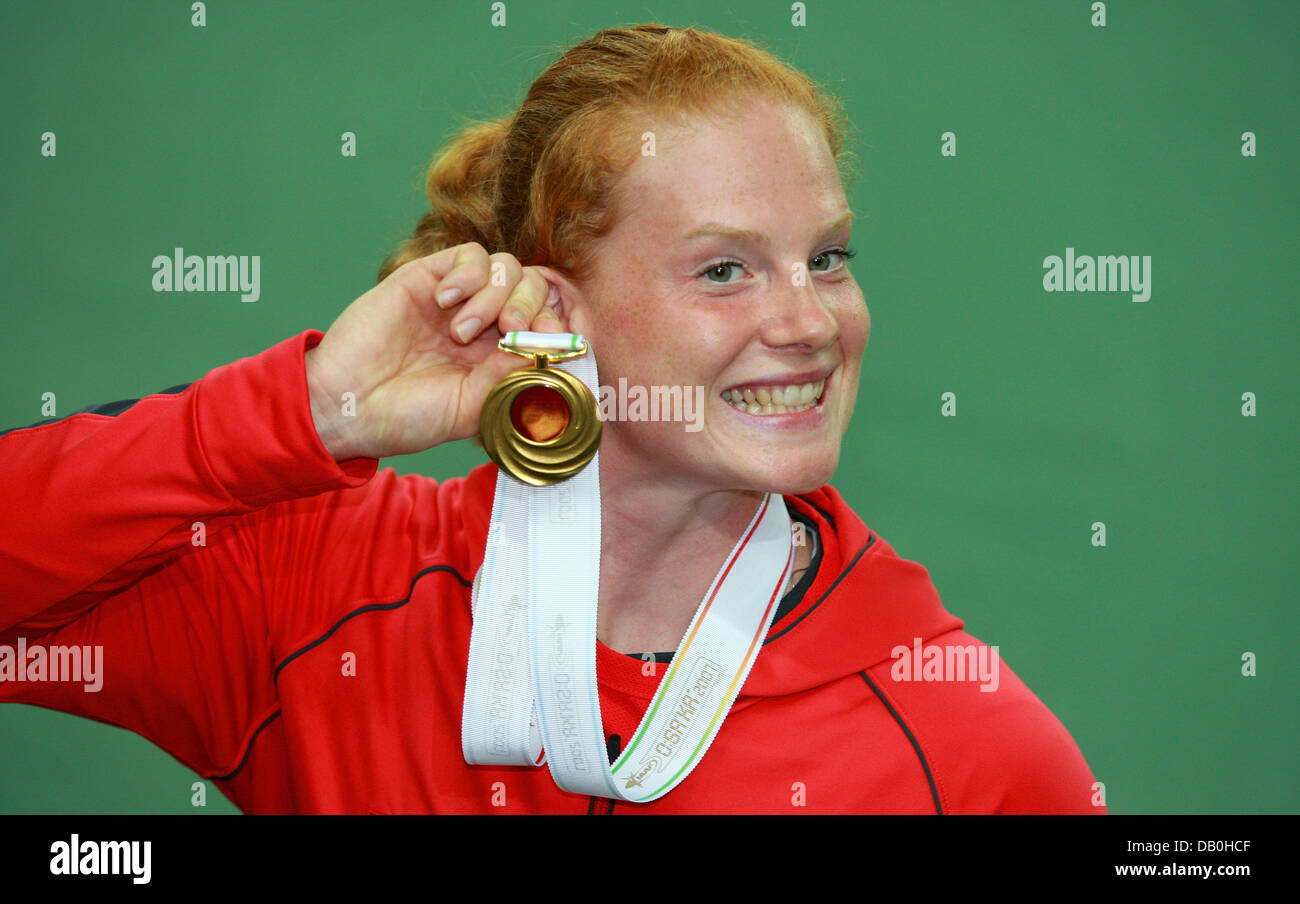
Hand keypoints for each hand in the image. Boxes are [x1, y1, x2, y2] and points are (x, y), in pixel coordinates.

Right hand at [304, 243, 566, 459]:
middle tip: (510, 330)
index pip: (548, 325)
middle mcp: (485, 325)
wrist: (346, 405)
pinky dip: (468, 274)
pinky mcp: (429, 278)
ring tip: (461, 330)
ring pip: (508, 268)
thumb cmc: (406, 417)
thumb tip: (546, 349)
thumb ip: (509, 377)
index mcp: (501, 357)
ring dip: (495, 295)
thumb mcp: (470, 407)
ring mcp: (458, 300)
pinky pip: (471, 255)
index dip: (557, 327)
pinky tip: (444, 302)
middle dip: (532, 306)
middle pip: (535, 289)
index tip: (549, 343)